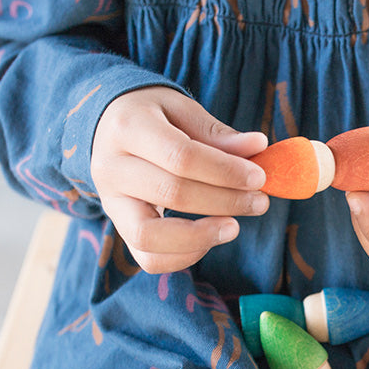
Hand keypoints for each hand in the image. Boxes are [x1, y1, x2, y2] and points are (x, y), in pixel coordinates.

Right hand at [91, 86, 268, 273]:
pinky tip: (210, 239)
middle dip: (225, 201)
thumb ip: (218, 134)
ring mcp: (110, 203)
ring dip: (201, 237)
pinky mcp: (119, 228)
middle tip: (259, 202)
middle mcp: (110, 167)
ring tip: (234, 227)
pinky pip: (148, 258)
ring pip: (150, 236)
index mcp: (128, 128)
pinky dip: (183, 257)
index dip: (225, 171)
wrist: (108, 128)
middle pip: (173, 194)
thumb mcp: (183, 110)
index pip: (181, 157)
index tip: (259, 177)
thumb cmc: (153, 116)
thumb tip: (259, 146)